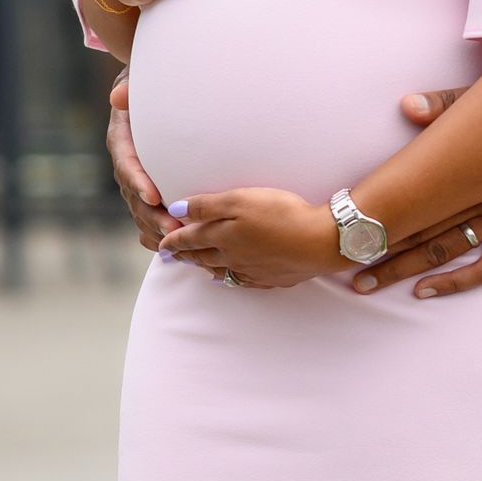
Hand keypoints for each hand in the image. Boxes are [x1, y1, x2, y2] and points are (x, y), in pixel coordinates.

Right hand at [106, 76, 169, 250]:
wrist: (149, 95)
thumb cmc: (148, 86)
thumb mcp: (137, 82)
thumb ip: (129, 89)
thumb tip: (118, 96)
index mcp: (121, 140)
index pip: (126, 163)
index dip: (137, 181)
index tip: (152, 195)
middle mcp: (126, 164)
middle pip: (134, 196)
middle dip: (151, 215)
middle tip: (173, 228)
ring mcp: (135, 180)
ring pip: (140, 211)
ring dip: (157, 229)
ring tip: (178, 243)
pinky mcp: (147, 191)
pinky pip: (148, 217)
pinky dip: (158, 233)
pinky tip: (175, 249)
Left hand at [159, 185, 337, 289]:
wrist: (320, 241)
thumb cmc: (280, 214)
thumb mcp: (240, 200)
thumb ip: (206, 206)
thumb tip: (175, 210)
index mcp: (222, 238)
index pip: (190, 239)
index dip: (174, 240)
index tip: (161, 244)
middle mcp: (233, 257)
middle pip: (202, 257)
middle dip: (184, 255)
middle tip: (169, 257)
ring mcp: (252, 270)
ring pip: (220, 270)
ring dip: (203, 267)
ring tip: (194, 265)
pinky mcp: (271, 277)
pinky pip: (242, 281)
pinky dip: (229, 278)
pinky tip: (229, 277)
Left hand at [353, 86, 481, 299]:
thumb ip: (448, 105)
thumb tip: (406, 104)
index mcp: (467, 167)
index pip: (414, 195)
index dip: (380, 211)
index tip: (348, 225)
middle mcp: (480, 198)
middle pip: (420, 227)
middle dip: (381, 249)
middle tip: (347, 268)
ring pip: (445, 250)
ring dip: (406, 268)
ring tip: (371, 283)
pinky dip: (455, 282)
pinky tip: (426, 291)